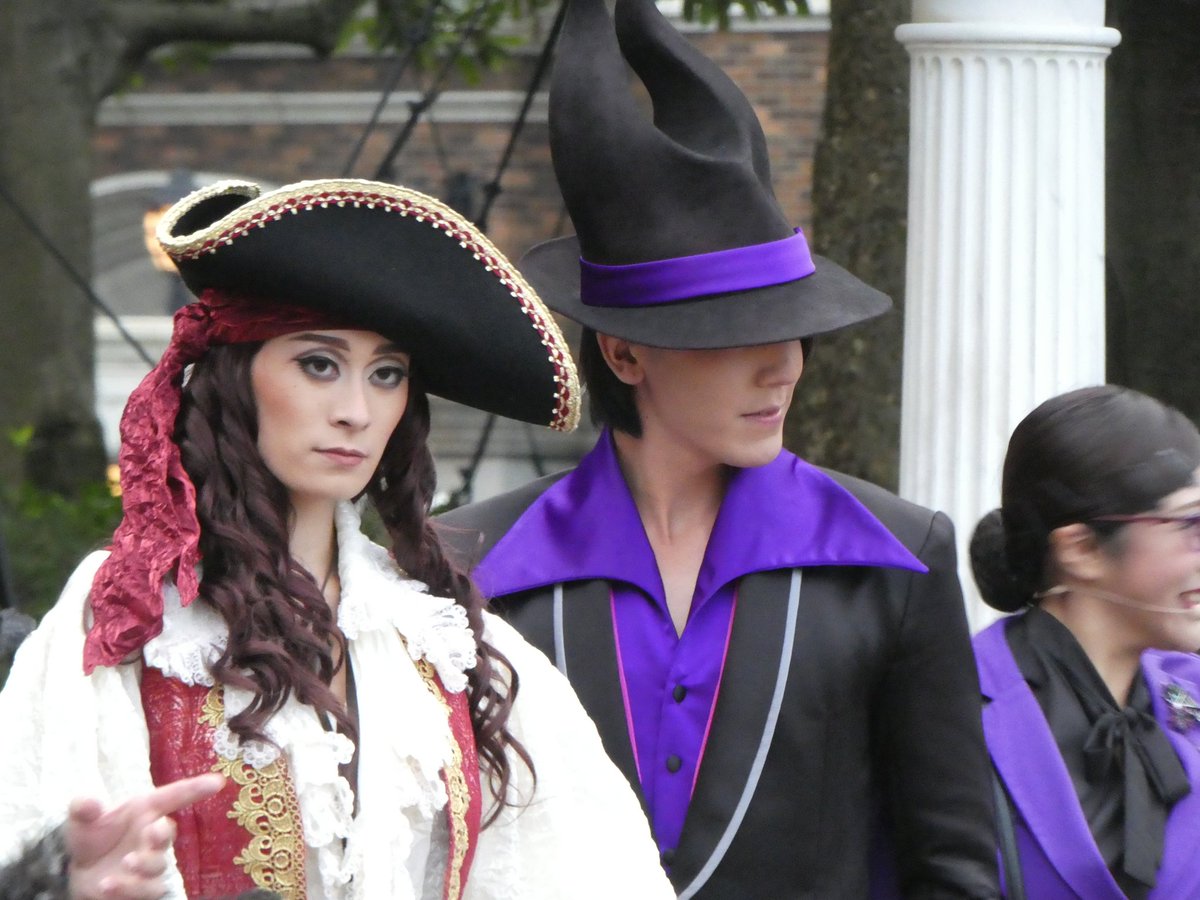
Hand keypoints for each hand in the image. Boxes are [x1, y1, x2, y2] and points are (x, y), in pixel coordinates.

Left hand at [66, 772, 224, 899]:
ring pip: (159, 866)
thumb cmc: (91, 837)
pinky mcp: (143, 888)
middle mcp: (152, 835)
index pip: (174, 796)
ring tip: (125, 864)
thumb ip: (84, 809)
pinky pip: (146, 890)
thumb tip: (88, 802)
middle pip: (168, 833)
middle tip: (151, 834)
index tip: (218, 782)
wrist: (79, 871)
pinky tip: (107, 885)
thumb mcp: (81, 820)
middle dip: (162, 834)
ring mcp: (150, 863)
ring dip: (144, 865)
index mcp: (145, 811)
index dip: (196, 789)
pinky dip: (127, 888)